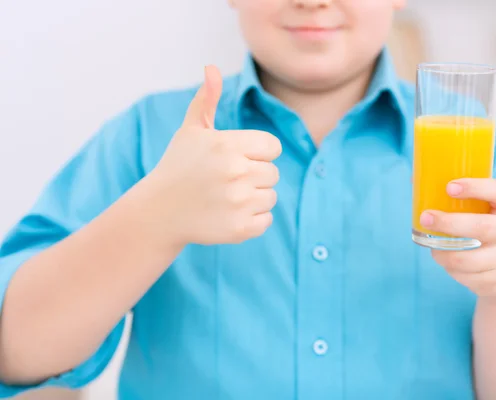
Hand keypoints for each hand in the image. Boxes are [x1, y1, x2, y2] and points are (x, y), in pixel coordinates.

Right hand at [147, 66, 281, 244]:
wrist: (158, 212)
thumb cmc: (178, 167)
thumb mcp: (190, 131)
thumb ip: (206, 100)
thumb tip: (212, 68)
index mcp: (227, 145)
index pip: (273, 147)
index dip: (257, 153)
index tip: (236, 159)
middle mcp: (235, 172)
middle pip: (273, 173)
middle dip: (254, 176)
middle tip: (227, 181)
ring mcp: (238, 202)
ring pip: (271, 197)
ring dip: (254, 198)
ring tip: (227, 197)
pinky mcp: (239, 229)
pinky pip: (266, 220)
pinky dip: (253, 220)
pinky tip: (229, 214)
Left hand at [420, 178, 495, 301]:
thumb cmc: (487, 230)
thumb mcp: (483, 211)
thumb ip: (457, 197)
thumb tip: (414, 179)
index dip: (475, 187)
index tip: (449, 187)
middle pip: (482, 227)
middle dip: (449, 223)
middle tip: (425, 218)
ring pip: (469, 259)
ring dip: (443, 253)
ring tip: (432, 247)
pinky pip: (467, 276)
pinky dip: (451, 269)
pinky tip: (449, 262)